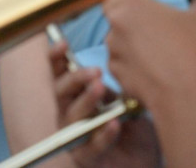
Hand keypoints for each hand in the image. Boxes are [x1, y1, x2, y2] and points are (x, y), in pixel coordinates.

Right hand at [52, 51, 161, 167]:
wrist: (142, 162)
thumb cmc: (130, 129)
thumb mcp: (124, 102)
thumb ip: (113, 87)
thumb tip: (112, 65)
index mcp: (74, 95)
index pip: (58, 73)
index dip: (56, 58)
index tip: (63, 44)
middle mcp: (68, 113)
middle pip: (60, 92)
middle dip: (74, 79)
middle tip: (95, 71)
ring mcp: (73, 135)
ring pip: (72, 116)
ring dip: (86, 100)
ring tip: (101, 88)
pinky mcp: (84, 157)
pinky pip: (90, 146)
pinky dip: (103, 134)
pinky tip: (115, 124)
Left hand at [105, 0, 195, 114]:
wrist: (193, 101)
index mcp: (131, 6)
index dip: (136, 5)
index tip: (153, 12)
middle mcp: (115, 28)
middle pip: (123, 22)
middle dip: (141, 29)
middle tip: (169, 38)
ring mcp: (115, 55)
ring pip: (124, 46)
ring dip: (140, 50)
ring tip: (172, 58)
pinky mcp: (119, 80)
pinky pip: (127, 69)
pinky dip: (141, 71)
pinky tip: (165, 75)